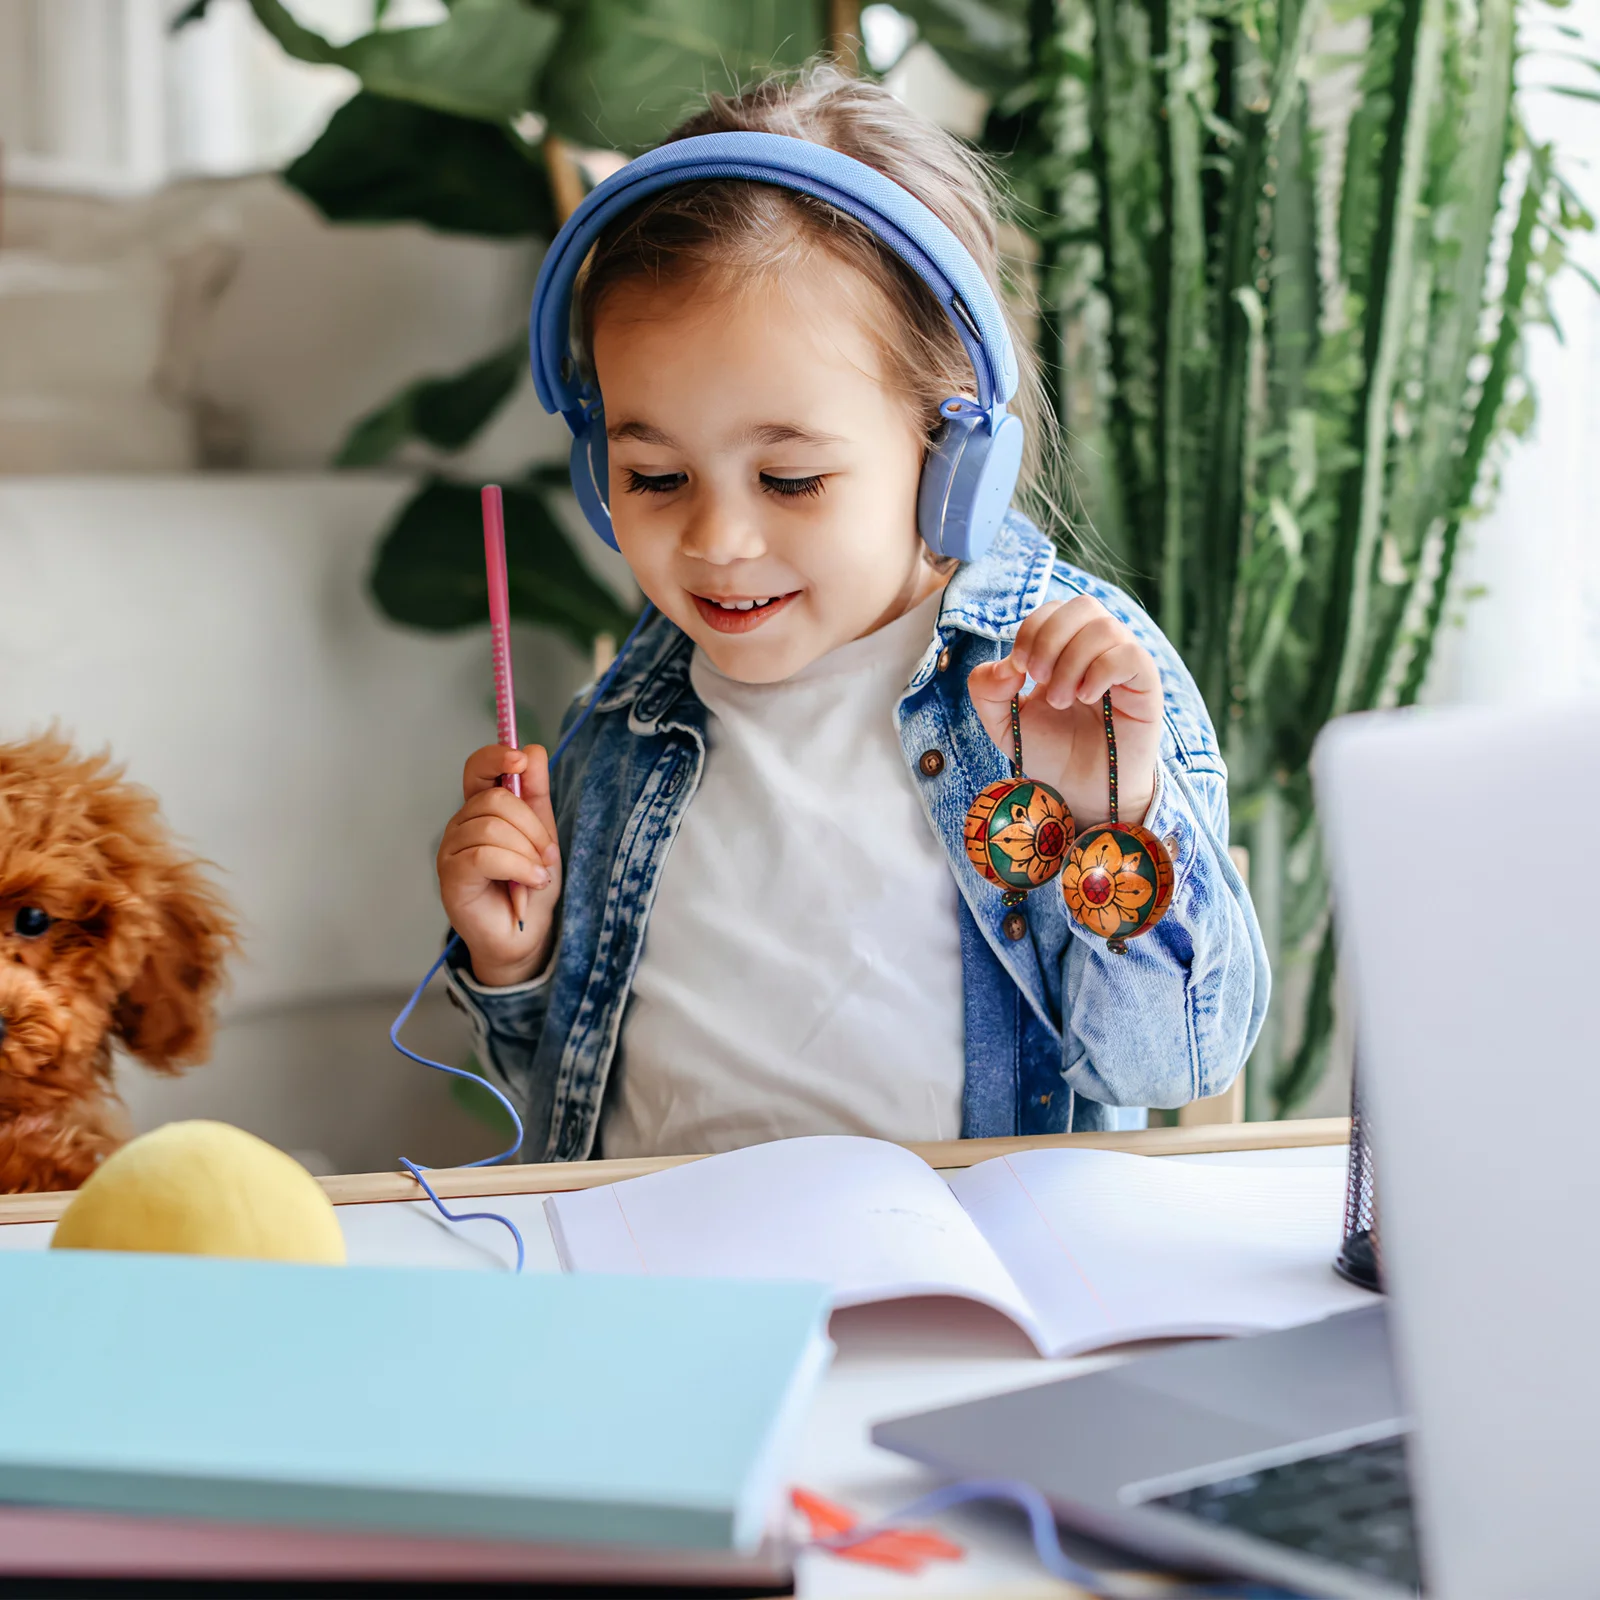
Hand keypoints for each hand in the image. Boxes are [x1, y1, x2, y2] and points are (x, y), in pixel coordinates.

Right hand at [437, 744, 561, 987]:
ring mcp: (451, 849)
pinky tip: (532, 881)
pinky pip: (485, 855)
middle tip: (548, 855)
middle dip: (533, 826)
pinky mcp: (451, 875)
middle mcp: (461, 823)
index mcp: (481, 808)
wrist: (525, 931)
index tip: (520, 761)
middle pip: (495, 799)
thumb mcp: (541, 831)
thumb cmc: (529, 882)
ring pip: (492, 827)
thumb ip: (536, 792)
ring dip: (528, 852)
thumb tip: (533, 750)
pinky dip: (518, 868)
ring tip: (539, 874)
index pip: (477, 768)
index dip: (496, 757)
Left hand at [966, 597, 1162, 827]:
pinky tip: (1085, 698)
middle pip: (1083, 605)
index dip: (1031, 630)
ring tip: (1061, 700)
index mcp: (1067, 648)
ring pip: (1105, 628)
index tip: (1018, 669)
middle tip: (1037, 678)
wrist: (1081, 791)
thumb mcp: (1004, 722)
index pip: (1054, 610)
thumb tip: (1005, 664)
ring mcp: (1125, 665)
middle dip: (1050, 637)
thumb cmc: (1051, 753)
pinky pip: (1131, 654)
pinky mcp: (1146, 686)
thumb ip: (987, 689)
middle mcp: (1099, 649)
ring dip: (1072, 661)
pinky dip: (1100, 671)